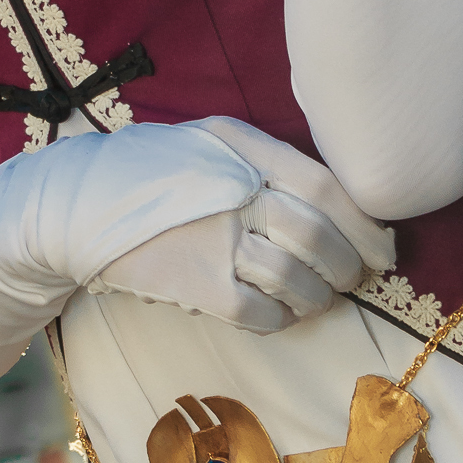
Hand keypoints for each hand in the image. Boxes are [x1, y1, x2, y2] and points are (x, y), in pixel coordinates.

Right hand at [88, 116, 394, 332]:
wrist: (78, 210)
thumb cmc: (155, 176)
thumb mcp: (210, 144)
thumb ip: (267, 161)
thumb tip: (341, 202)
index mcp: (243, 148)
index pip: (327, 187)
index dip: (366, 223)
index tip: (384, 246)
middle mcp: (234, 191)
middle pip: (320, 235)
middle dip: (350, 264)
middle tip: (356, 277)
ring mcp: (217, 241)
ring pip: (298, 279)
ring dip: (319, 296)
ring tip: (318, 297)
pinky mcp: (200, 286)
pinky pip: (264, 313)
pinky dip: (283, 318)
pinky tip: (280, 311)